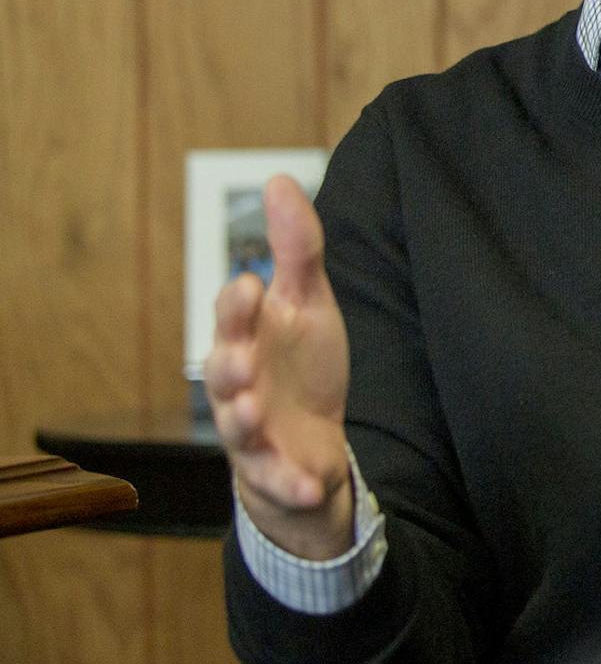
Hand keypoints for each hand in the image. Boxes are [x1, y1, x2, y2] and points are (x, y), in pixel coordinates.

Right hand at [204, 174, 354, 557]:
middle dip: (227, 363)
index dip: (238, 304)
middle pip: (224, 372)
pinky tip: (313, 483)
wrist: (313, 443)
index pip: (232, 317)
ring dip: (244, 419)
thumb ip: (295, 249)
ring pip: (238, 427)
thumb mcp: (307, 303)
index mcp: (247, 339)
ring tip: (254, 410)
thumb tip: (279, 179)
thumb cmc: (301, 366)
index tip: (252, 282)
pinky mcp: (277, 472)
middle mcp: (240, 385)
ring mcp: (254, 432)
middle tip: (237, 354)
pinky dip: (293, 483)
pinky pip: (279, 481)